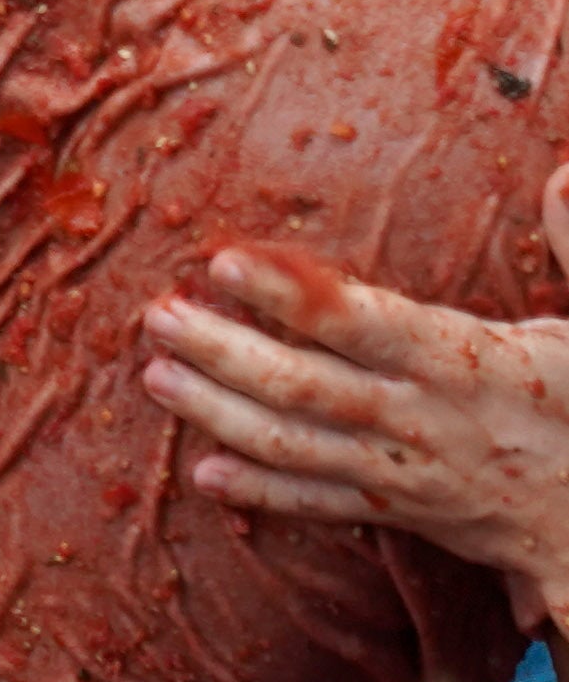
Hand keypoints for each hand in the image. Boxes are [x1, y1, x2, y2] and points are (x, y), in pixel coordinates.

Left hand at [144, 169, 568, 611]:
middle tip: (155, 315)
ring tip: (154, 376)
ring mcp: (399, 468)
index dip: (286, 292)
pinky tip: (203, 474)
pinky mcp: (394, 508)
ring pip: (291, 444)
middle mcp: (419, 416)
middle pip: (300, 384)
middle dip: (219, 350)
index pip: (357, 319)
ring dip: (215, 413)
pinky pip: (314, 503)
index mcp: (465, 358)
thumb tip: (562, 173)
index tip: (225, 262)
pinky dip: (258, 491)